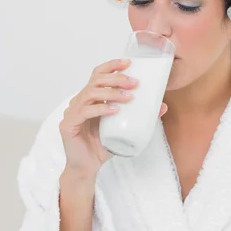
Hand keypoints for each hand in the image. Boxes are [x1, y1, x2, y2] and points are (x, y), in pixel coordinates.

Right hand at [59, 58, 168, 178]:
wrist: (87, 167)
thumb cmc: (102, 146)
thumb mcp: (124, 129)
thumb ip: (140, 117)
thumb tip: (162, 106)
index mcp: (90, 98)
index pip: (98, 74)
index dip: (111, 66)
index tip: (129, 63)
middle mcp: (79, 101)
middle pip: (96, 80)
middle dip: (116, 78)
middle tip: (135, 83)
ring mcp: (72, 112)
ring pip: (90, 93)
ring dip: (112, 93)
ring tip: (129, 97)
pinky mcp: (68, 124)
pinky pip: (84, 111)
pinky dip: (101, 108)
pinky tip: (114, 111)